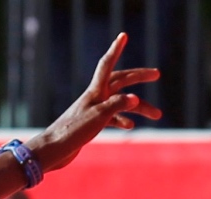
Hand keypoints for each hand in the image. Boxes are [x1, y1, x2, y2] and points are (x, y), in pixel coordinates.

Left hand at [27, 33, 161, 173]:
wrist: (52, 150)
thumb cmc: (73, 131)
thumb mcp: (99, 117)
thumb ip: (117, 105)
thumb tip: (136, 98)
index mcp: (94, 91)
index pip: (107, 64)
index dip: (116, 49)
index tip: (123, 35)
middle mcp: (94, 97)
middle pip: (120, 81)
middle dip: (138, 77)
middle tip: (157, 74)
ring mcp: (92, 110)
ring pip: (120, 103)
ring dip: (139, 108)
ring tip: (158, 115)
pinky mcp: (90, 124)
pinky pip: (111, 118)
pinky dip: (122, 120)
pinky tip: (131, 126)